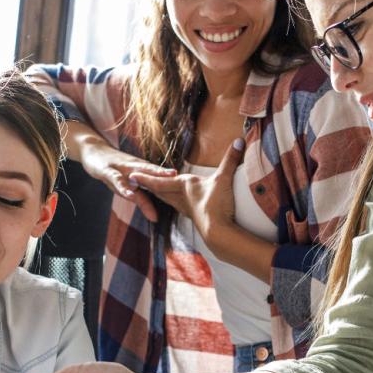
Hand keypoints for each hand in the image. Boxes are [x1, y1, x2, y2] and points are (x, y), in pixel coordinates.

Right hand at [80, 142, 174, 222]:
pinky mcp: (107, 172)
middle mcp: (135, 168)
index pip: (160, 177)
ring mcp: (122, 168)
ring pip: (139, 172)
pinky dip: (123, 188)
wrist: (93, 152)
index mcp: (142, 171)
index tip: (189, 186)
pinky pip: (117, 180)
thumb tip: (155, 218)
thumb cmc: (114, 172)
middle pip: (154, 171)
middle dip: (168, 176)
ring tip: (165, 179)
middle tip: (182, 178)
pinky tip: (129, 195)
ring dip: (152, 175)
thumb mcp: (128, 187)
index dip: (173, 181)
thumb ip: (141, 200)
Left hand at [130, 138, 244, 240]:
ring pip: (169, 200)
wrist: (219, 233)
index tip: (131, 175)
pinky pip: (180, 208)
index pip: (159, 181)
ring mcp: (188, 209)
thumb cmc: (217, 205)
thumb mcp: (224, 178)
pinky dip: (175, 203)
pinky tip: (179, 205)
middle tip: (135, 182)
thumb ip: (231, 159)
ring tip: (154, 192)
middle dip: (149, 185)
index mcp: (184, 186)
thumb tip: (240, 139)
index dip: (145, 178)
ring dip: (160, 195)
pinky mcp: (196, 218)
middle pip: (161, 190)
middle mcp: (182, 197)